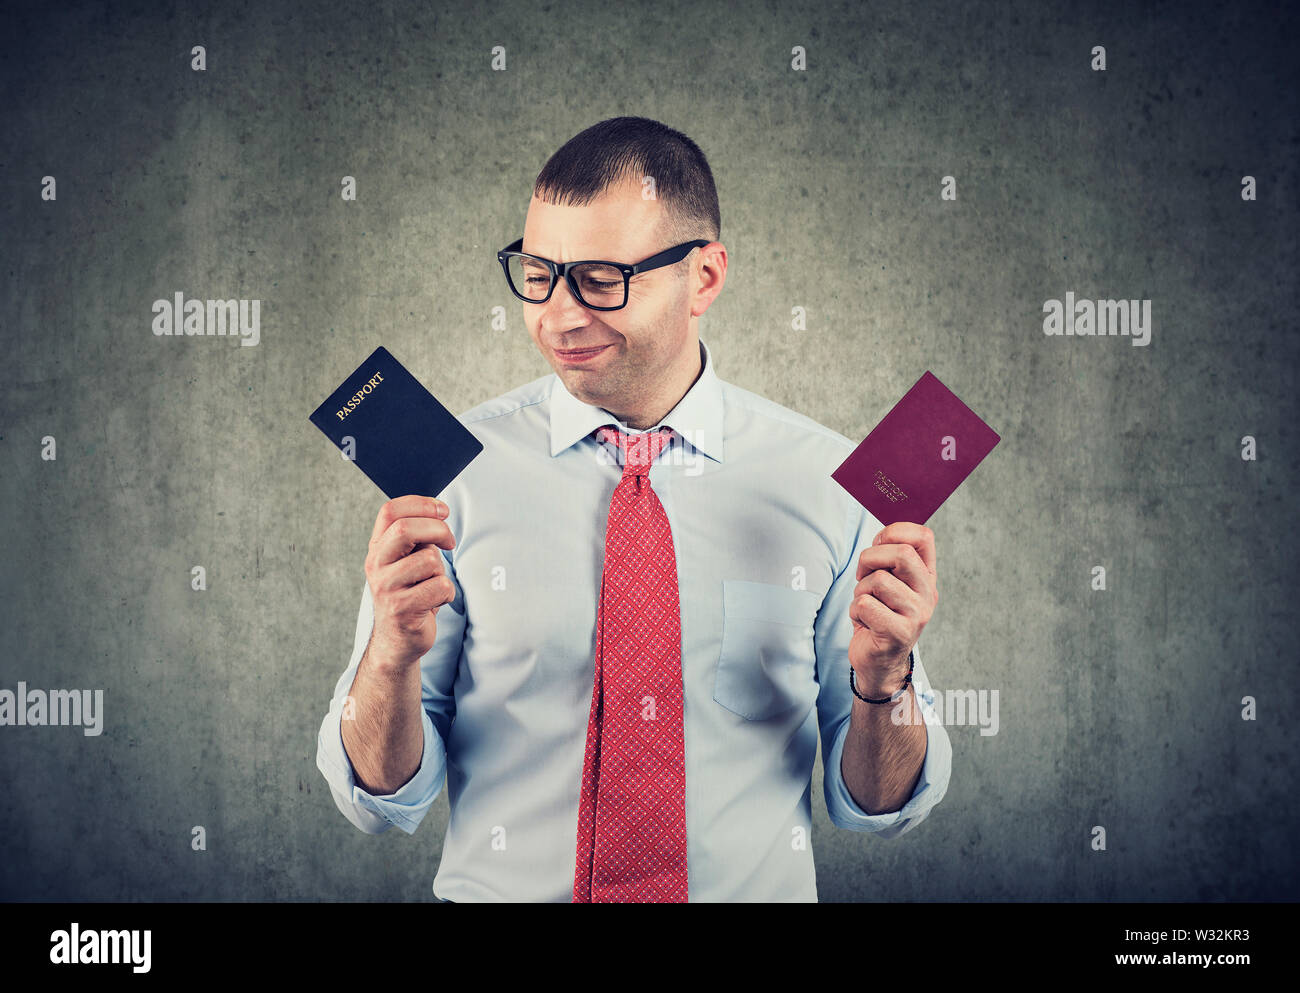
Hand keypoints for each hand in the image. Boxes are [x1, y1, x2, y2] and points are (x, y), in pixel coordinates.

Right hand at [364, 495, 457, 666]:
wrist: (397, 640)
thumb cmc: (410, 593)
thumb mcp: (405, 561)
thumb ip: (415, 538)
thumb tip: (439, 512)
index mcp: (377, 548)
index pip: (390, 511)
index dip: (421, 504)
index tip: (442, 511)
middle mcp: (376, 565)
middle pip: (406, 529)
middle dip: (438, 530)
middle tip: (449, 542)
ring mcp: (386, 587)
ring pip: (429, 560)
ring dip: (442, 571)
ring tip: (433, 583)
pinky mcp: (401, 609)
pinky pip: (440, 587)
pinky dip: (447, 593)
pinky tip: (435, 602)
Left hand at [848, 522, 937, 696]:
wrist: (879, 662)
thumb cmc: (878, 617)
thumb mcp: (888, 584)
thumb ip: (889, 560)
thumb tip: (882, 534)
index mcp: (926, 577)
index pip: (924, 536)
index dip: (895, 531)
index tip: (878, 544)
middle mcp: (927, 594)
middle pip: (902, 553)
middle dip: (870, 558)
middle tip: (862, 575)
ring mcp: (916, 615)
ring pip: (878, 580)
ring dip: (860, 591)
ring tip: (866, 606)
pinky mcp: (898, 633)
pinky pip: (865, 605)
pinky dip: (855, 611)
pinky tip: (864, 623)